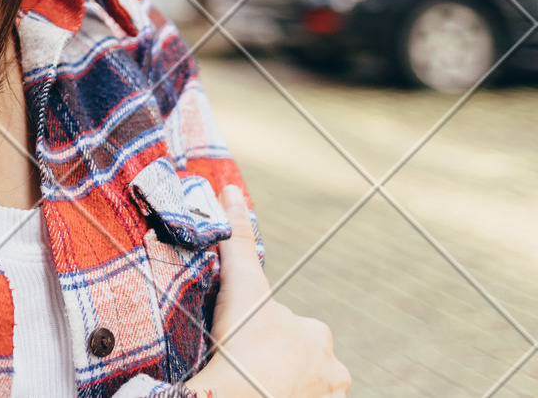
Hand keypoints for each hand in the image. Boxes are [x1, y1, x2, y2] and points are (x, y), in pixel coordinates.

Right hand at [185, 184, 349, 397]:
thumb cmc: (242, 343)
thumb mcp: (240, 285)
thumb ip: (239, 239)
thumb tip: (232, 189)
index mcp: (317, 334)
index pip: (290, 330)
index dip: (262, 334)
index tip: (242, 345)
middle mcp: (334, 371)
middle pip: (300, 363)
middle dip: (278, 366)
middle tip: (245, 368)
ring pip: (305, 389)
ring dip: (285, 387)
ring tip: (254, 387)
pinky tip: (261, 395)